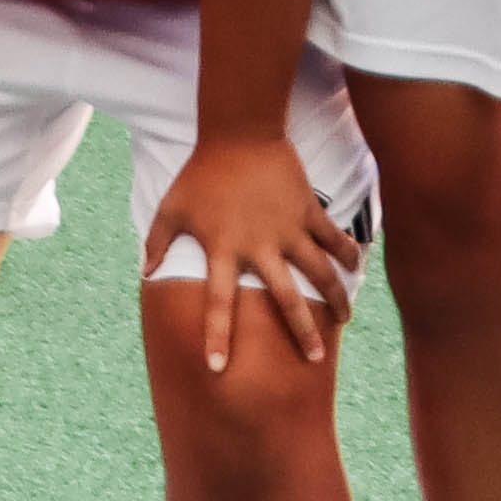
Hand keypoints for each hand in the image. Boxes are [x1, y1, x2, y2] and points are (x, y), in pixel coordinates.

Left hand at [144, 135, 362, 375]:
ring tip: (345, 320)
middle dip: (301, 332)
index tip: (218, 368)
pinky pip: (334, 238)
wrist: (239, 133)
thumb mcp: (171, 207)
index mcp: (224, 249)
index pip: (218, 303)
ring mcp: (289, 229)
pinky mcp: (308, 211)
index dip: (217, 336)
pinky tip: (357, 268)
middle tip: (313, 361)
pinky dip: (348, 252)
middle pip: (285, 299)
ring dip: (336, 298)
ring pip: (321, 273)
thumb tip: (144, 272)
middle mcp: (260, 246)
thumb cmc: (202, 172)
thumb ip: (157, 242)